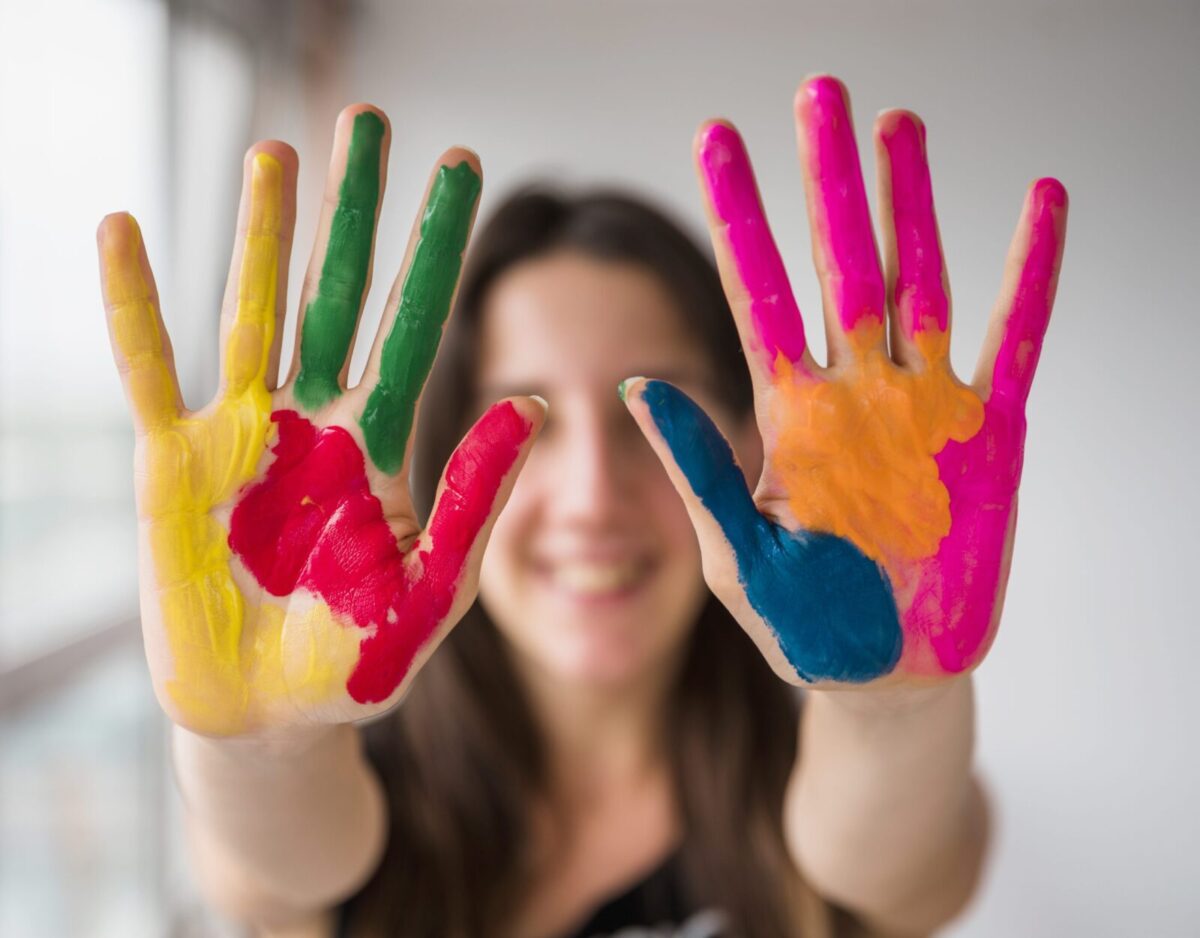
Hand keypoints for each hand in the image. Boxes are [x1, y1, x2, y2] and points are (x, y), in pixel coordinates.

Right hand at [98, 106, 543, 735]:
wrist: (272, 718)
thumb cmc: (357, 661)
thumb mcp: (433, 587)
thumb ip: (476, 500)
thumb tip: (534, 405)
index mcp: (383, 444)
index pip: (418, 325)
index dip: (438, 249)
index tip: (461, 167)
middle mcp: (317, 421)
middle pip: (339, 293)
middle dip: (357, 212)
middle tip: (371, 123)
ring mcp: (243, 436)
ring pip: (252, 311)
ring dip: (262, 232)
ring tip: (276, 151)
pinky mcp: (174, 465)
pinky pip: (151, 371)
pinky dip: (135, 305)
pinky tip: (122, 231)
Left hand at [623, 76, 1066, 688]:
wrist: (884, 674)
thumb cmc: (803, 624)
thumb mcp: (738, 555)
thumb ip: (698, 471)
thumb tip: (637, 385)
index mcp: (787, 414)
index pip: (757, 294)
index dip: (738, 217)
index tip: (718, 142)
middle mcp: (854, 391)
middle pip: (838, 264)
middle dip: (827, 181)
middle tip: (819, 92)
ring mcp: (923, 406)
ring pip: (919, 281)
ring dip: (913, 203)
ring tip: (899, 125)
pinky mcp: (989, 435)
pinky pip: (1014, 338)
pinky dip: (1030, 274)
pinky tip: (1040, 206)